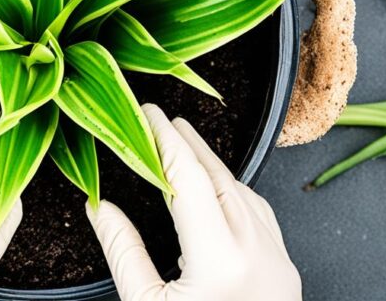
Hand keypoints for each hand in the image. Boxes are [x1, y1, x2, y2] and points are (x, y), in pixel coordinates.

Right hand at [87, 105, 300, 300]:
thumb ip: (123, 252)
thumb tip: (100, 207)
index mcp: (218, 261)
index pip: (188, 177)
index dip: (164, 139)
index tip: (146, 114)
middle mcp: (256, 253)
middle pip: (219, 177)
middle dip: (187, 143)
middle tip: (159, 120)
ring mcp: (277, 261)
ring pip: (243, 192)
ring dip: (211, 165)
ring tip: (182, 148)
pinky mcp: (285, 271)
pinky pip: (259, 215)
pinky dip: (233, 191)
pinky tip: (217, 188)